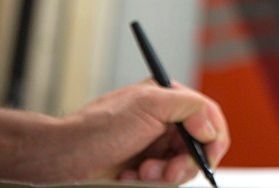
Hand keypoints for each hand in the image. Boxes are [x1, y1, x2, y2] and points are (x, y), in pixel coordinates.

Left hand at [64, 80, 229, 183]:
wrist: (65, 158)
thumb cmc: (100, 127)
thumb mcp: (150, 104)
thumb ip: (189, 107)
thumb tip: (209, 128)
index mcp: (169, 99)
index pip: (208, 115)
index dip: (213, 137)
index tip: (208, 156)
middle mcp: (164, 122)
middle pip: (197, 146)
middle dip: (184, 162)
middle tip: (168, 171)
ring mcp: (154, 146)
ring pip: (181, 166)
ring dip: (165, 174)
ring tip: (142, 173)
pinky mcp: (144, 168)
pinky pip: (163, 181)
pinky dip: (150, 182)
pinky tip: (130, 176)